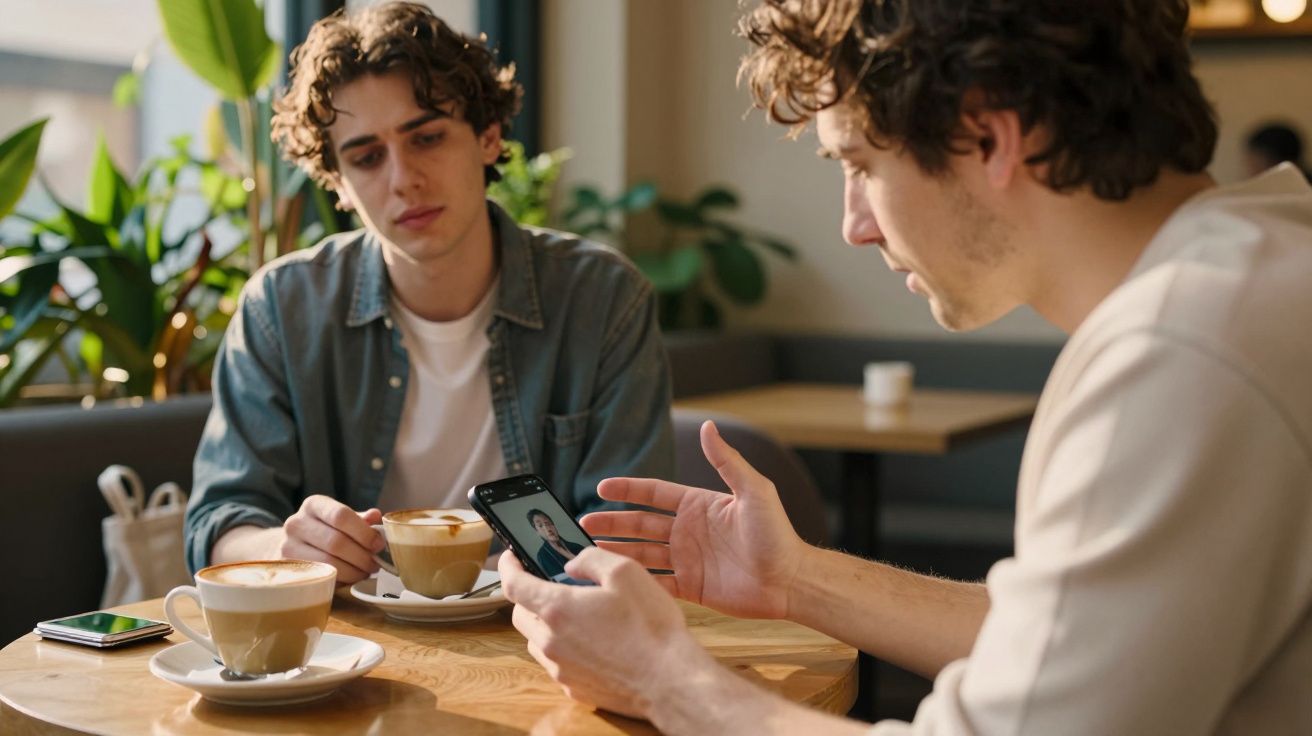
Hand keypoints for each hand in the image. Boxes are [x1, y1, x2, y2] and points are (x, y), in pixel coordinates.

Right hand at [279, 495, 383, 582]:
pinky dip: (341, 579)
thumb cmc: (326, 531)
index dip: (364, 532)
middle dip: (361, 556)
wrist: (293, 546)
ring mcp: (288, 547)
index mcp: (314, 505)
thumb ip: (360, 519)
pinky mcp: (288, 569)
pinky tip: (351, 578)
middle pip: (336, 542)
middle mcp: (296, 523)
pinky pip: (320, 577)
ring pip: (328, 562)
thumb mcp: (342, 521)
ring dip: (354, 571)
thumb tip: (376, 516)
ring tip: (366, 572)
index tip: (379, 544)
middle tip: (376, 564)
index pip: (341, 516)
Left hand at [499, 547, 711, 719]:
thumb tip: (571, 564)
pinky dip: (564, 649)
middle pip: (520, 615)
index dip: (508, 566)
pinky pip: (557, 664)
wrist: (670, 681)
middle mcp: (552, 641)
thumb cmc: (651, 627)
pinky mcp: (575, 689)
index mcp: (558, 609)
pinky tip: (593, 643)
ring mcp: (561, 669)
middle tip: (550, 585)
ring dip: (546, 624)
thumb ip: (591, 558)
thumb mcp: (626, 572)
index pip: (513, 584)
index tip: (511, 557)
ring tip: (577, 615)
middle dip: (528, 596)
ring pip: (537, 641)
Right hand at [581, 420, 806, 619]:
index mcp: (698, 505)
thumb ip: (726, 461)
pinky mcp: (690, 587)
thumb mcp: (753, 490)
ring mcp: (687, 559)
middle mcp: (688, 531)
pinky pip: (656, 582)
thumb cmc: (776, 534)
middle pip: (640, 524)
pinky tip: (613, 580)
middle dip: (611, 522)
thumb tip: (708, 426)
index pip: (654, 493)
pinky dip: (635, 581)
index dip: (627, 490)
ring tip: (587, 551)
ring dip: (616, 551)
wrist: (790, 580)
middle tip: (581, 524)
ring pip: (642, 553)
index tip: (601, 488)